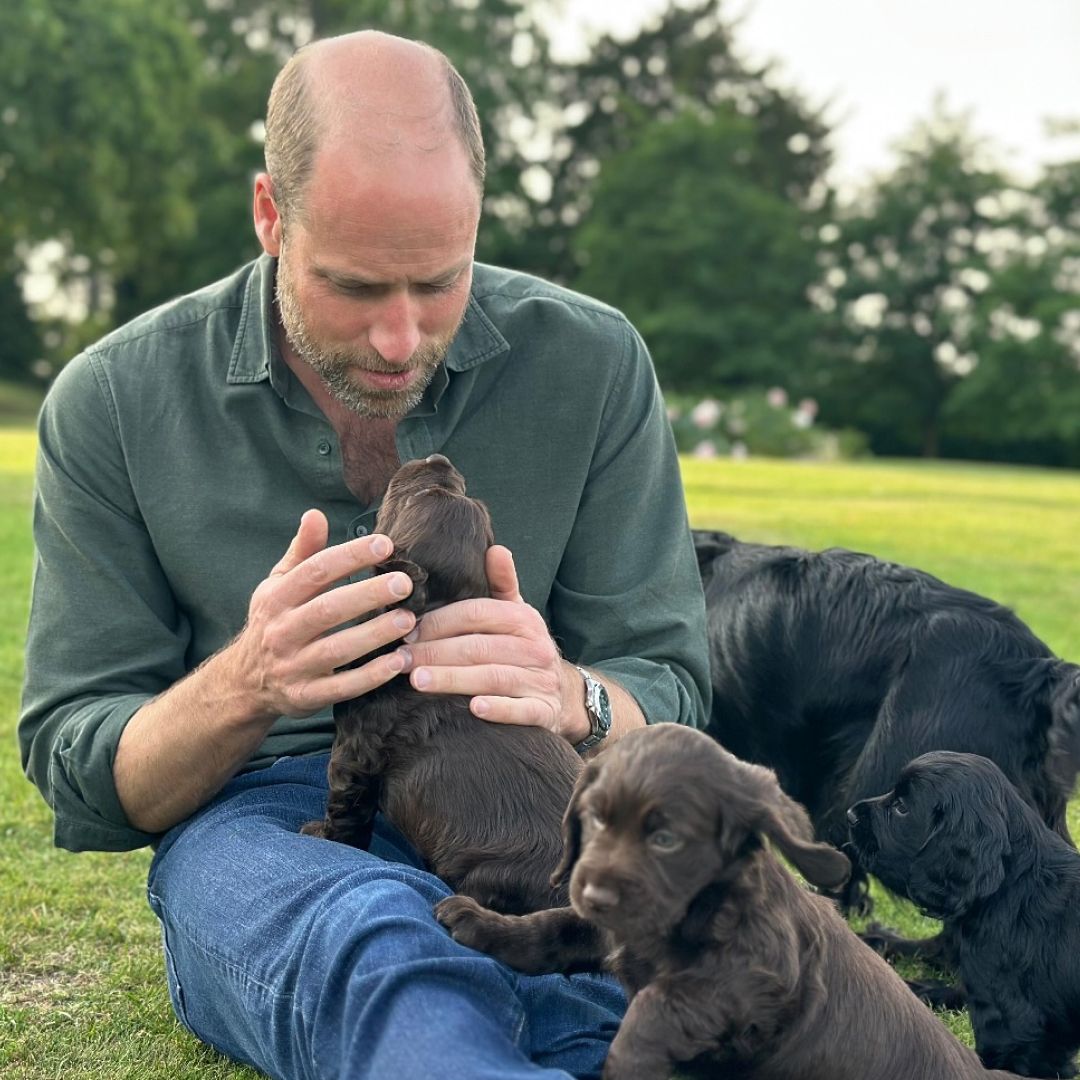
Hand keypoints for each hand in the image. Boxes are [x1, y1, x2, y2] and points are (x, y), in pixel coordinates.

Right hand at [229, 510, 417, 717]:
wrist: (244, 683)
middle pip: (328, 609)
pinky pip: (342, 687)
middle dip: (368, 594)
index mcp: (277, 598)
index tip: (385, 544)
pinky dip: (371, 676)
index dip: (350, 556)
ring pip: (337, 650)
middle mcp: (282, 631)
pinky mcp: (306, 697)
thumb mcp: (277, 585)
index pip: (315, 571)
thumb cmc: (273, 622)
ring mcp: (293, 667)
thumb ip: (301, 553)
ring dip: (375, 635)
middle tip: (404, 583)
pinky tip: (400, 662)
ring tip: (409, 620)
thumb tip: (315, 513)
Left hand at [395, 545, 587, 739]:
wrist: (563, 696)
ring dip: (453, 679)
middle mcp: (536, 647)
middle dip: (435, 652)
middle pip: (479, 647)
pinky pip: (521, 710)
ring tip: (418, 681)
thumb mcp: (516, 614)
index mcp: (524, 619)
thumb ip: (502, 583)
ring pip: (493, 677)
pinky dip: (499, 709)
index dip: (439, 622)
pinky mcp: (544, 712)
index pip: (476, 614)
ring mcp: (541, 681)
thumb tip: (495, 548)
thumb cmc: (523, 650)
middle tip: (400, 659)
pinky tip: (474, 709)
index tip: (406, 632)